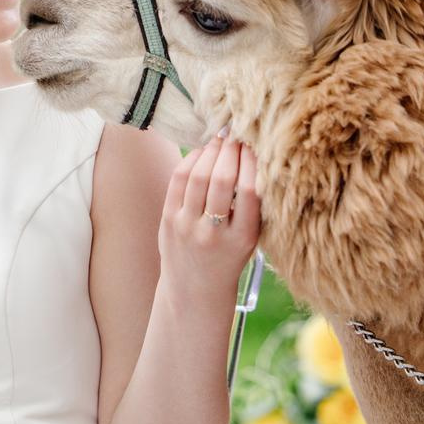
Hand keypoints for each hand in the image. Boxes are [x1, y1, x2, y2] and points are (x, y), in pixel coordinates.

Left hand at [158, 133, 260, 320]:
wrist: (195, 289)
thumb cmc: (229, 256)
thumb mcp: (250, 239)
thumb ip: (253, 206)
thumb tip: (253, 154)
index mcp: (243, 237)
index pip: (250, 190)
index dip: (252, 161)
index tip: (255, 143)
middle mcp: (214, 233)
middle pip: (222, 179)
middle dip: (230, 150)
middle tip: (236, 133)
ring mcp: (187, 226)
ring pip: (198, 176)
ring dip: (211, 150)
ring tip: (220, 138)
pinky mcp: (168, 220)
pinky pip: (178, 180)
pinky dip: (191, 160)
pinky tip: (202, 152)